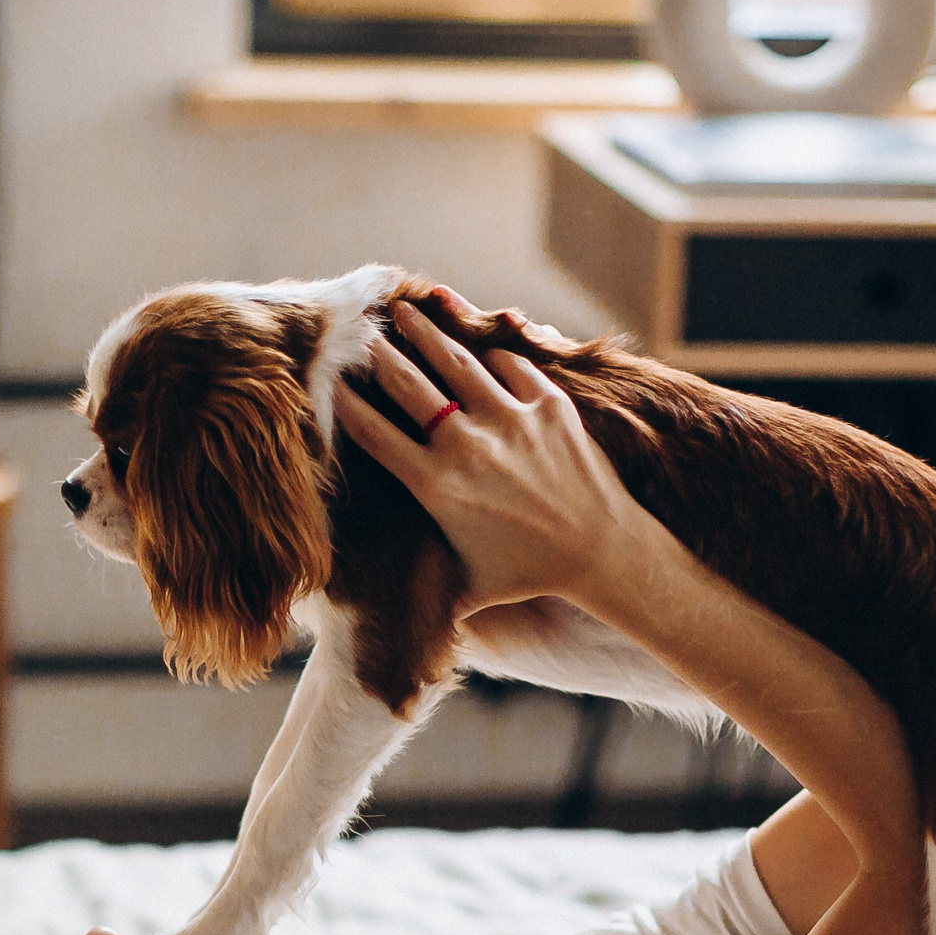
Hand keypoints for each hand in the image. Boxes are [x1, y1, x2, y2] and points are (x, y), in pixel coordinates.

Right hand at [334, 292, 679, 615]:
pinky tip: (476, 344)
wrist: (602, 552)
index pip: (377, 434)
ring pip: (456, 361)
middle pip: (408, 385)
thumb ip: (429, 592)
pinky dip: (490, 352)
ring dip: (426, 332)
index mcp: (437, 486)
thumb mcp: (469, 587)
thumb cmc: (529, 574)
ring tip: (405, 311)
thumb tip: (390, 623)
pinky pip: (510, 365)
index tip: (333, 384)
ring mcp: (509, 419)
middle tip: (361, 334)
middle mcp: (467, 446)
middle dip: (380, 354)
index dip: (349, 404)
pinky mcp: (548, 405)